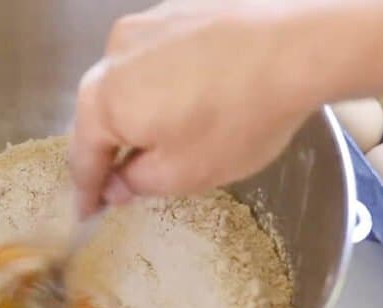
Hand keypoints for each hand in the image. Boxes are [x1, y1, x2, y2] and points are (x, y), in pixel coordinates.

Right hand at [69, 1, 327, 216]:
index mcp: (104, 100)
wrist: (299, 47)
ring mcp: (147, 23)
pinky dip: (166, 80)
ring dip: (139, 109)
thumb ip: (137, 182)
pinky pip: (160, 55)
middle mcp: (113, 52)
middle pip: (101, 111)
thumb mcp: (184, 173)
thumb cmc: (237, 118)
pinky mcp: (180, 7)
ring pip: (130, 79)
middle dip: (110, 147)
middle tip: (121, 179)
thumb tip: (116, 182)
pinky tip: (196, 94)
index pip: (83, 155)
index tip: (87, 213)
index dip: (86, 191)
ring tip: (165, 134)